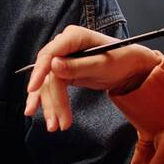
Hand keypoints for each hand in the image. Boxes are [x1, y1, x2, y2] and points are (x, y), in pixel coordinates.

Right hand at [23, 25, 159, 130]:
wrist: (130, 68)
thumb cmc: (121, 60)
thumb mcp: (101, 64)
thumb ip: (77, 66)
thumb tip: (53, 65)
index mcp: (73, 36)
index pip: (49, 53)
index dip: (39, 72)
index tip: (32, 89)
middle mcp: (64, 46)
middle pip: (48, 74)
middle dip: (51, 100)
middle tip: (55, 124)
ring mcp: (63, 59)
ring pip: (48, 84)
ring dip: (50, 106)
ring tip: (55, 127)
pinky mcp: (64, 72)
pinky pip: (52, 88)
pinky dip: (51, 103)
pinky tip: (50, 117)